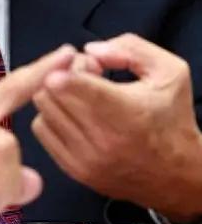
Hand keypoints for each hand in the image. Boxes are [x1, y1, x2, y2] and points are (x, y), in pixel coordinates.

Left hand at [32, 33, 201, 220]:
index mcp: (125, 112)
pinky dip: (53, 115)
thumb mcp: (168, 71)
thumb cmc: (173, 118)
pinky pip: (42, 130)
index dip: (66, 66)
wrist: (180, 176)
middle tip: (87, 75)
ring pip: (43, 109)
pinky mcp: (76, 171)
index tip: (78, 61)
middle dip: (64, 74)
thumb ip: (131, 48)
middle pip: (50, 92)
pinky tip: (75, 113)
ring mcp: (86, 159)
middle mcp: (102, 140)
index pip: (69, 85)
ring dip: (58, 95)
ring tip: (83, 95)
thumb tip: (90, 51)